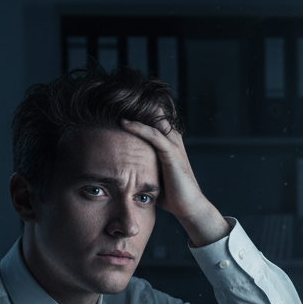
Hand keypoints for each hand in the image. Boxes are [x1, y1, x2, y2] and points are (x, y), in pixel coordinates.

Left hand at [118, 114, 229, 247]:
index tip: (118, 104)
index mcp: (170, 142)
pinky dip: (138, 127)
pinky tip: (124, 122)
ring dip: (135, 111)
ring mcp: (173, 145)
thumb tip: (126, 166)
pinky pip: (153, 135)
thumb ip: (146, 165)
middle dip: (136, 104)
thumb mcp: (156, 174)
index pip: (154, 118)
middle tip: (114, 97)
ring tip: (115, 103)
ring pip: (154, 119)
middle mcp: (173, 139)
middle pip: (155, 112)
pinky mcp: (171, 153)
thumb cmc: (172, 194)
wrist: (189, 206)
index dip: (138, 110)